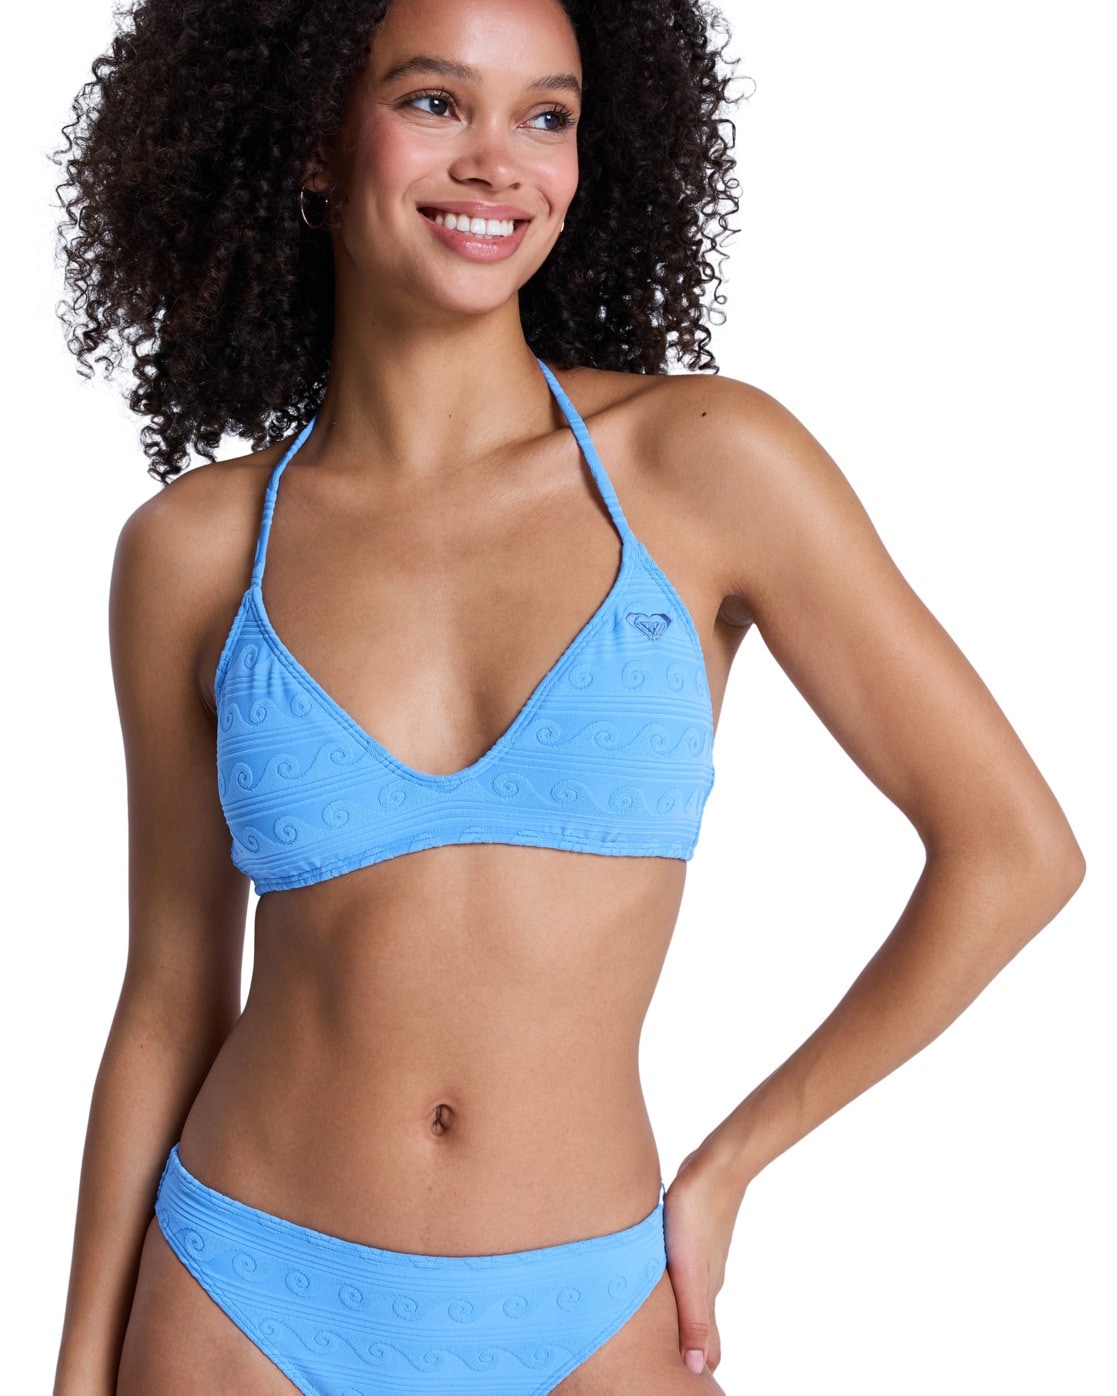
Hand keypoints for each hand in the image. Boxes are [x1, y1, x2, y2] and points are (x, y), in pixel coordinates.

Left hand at [663, 1139, 746, 1375]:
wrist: (716, 1165)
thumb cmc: (697, 1216)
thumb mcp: (689, 1272)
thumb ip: (692, 1319)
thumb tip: (694, 1368)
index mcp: (706, 1293)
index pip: (707, 1347)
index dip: (698, 1368)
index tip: (683, 1387)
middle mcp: (706, 1279)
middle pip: (700, 1327)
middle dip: (690, 1350)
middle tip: (669, 1368)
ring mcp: (701, 1256)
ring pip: (692, 1299)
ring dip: (681, 1320)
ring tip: (662, 1336)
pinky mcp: (693, 1235)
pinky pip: (685, 1273)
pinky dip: (676, 1291)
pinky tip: (662, 1284)